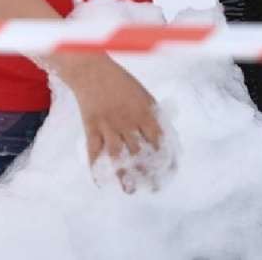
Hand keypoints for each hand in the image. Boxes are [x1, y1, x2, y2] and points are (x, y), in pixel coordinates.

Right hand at [52, 53, 166, 191]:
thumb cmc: (120, 82)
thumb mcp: (143, 94)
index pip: (158, 140)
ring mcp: (108, 125)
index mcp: (143, 112)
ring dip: (124, 174)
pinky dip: (96, 168)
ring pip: (117, 155)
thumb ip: (152, 115)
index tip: (169, 171)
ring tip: (130, 190)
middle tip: (153, 187)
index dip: (165, 157)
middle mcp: (127, 121)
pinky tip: (100, 182)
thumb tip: (163, 137)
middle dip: (147, 171)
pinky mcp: (91, 127)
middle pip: (139, 151)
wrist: (91, 70)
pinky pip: (93, 151)